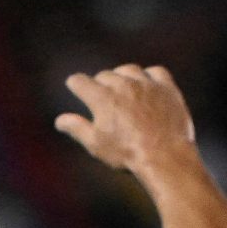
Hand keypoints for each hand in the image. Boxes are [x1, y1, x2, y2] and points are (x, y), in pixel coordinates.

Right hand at [54, 64, 198, 175]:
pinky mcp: (166, 88)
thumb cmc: (127, 154)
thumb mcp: (97, 145)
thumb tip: (59, 120)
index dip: (75, 84)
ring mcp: (146, 84)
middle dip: (100, 84)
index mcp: (102, 98)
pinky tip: (147, 86)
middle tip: (102, 96)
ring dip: (123, 77)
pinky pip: (155, 72)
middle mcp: (122, 85)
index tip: (75, 87)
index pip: (79, 81)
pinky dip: (149, 77)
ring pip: (128, 70)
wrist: (165, 157)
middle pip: (105, 75)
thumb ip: (77, 128)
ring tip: (123, 90)